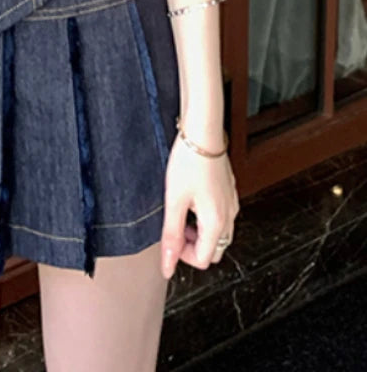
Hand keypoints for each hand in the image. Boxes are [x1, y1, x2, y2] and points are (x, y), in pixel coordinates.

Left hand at [159, 135, 239, 279]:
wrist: (203, 133)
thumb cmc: (189, 162)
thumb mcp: (174, 201)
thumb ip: (171, 235)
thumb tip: (167, 264)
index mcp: (217, 223)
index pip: (202, 260)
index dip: (181, 256)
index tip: (169, 240)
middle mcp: (229, 216)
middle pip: (213, 250)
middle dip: (193, 246)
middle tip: (176, 227)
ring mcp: (231, 204)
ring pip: (218, 234)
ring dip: (199, 232)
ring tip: (182, 211)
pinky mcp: (229, 192)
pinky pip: (221, 216)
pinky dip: (205, 217)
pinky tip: (191, 199)